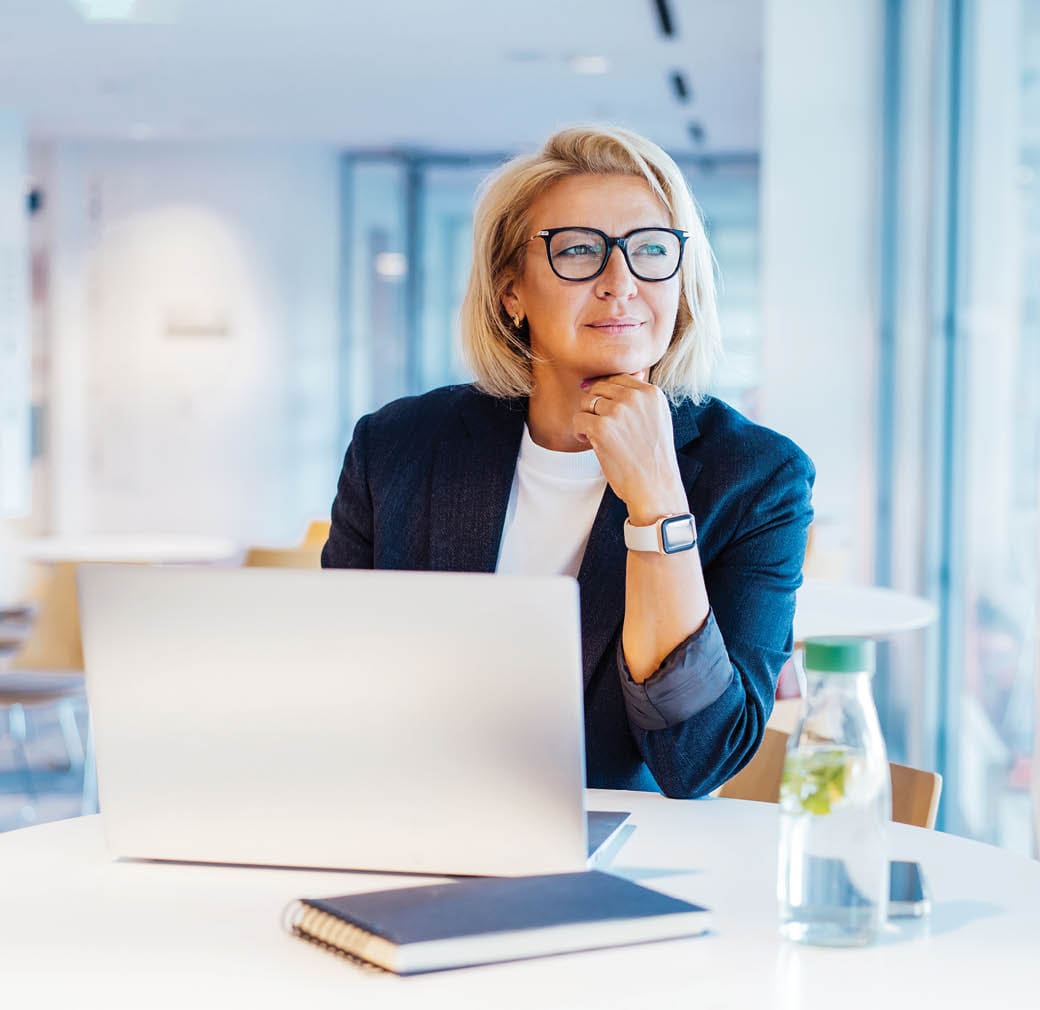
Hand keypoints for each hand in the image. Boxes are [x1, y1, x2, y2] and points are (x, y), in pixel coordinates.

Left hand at [574, 373, 687, 524]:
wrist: (655, 486)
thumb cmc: (653, 457)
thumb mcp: (657, 419)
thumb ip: (640, 398)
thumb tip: (616, 377)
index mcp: (651, 393)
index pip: (617, 378)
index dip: (606, 394)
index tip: (606, 412)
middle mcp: (635, 398)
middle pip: (599, 387)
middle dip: (594, 406)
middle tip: (600, 426)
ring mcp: (618, 411)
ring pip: (585, 402)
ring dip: (586, 419)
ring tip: (596, 436)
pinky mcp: (602, 428)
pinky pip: (577, 419)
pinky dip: (579, 432)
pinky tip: (590, 443)